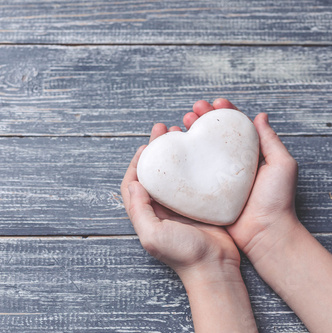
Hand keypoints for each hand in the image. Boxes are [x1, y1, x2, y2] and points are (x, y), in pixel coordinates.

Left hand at [120, 123, 239, 277]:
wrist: (215, 268)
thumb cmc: (183, 255)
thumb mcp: (153, 235)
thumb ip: (139, 210)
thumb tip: (134, 183)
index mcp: (146, 213)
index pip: (133, 182)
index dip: (136, 162)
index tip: (145, 145)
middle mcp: (160, 207)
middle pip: (153, 172)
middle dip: (156, 150)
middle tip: (163, 129)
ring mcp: (180, 205)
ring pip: (172, 172)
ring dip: (174, 153)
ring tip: (180, 133)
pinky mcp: (199, 204)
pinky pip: (192, 179)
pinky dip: (192, 164)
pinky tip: (199, 152)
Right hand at [183, 99, 299, 262]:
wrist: (265, 232)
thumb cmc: (277, 200)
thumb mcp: (282, 165)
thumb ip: (271, 141)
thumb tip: (260, 116)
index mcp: (249, 156)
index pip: (235, 128)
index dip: (224, 113)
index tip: (215, 102)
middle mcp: (230, 165)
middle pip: (213, 137)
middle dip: (202, 120)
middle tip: (191, 111)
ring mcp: (216, 179)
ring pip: (200, 153)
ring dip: (189, 137)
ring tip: (178, 127)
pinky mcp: (205, 194)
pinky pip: (192, 175)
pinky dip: (182, 162)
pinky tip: (173, 153)